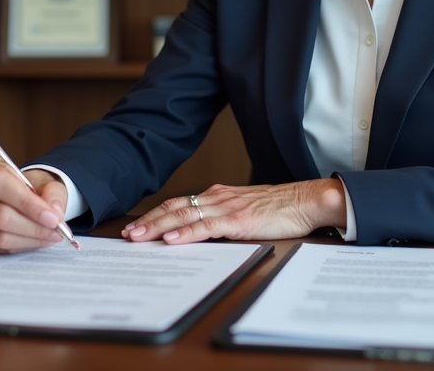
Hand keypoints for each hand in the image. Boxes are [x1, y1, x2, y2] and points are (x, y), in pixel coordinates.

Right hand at [0, 164, 69, 252]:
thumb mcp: (46, 182)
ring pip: (0, 236)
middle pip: (0, 216)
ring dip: (30, 239)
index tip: (52, 218)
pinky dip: (23, 245)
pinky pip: (0, 248)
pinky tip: (36, 240)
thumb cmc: (30, 187)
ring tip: (50, 236)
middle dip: (33, 227)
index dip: (28, 204)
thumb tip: (55, 215)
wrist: (18, 196)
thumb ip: (53, 195)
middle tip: (56, 231)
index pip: (0, 185)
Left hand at [120, 179, 345, 244]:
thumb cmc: (280, 208)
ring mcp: (227, 207)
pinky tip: (172, 239)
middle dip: (148, 221)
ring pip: (184, 215)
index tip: (137, 226)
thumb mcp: (245, 210)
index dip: (156, 215)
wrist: (306, 200)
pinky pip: (206, 227)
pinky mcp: (238, 220)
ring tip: (139, 237)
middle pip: (174, 207)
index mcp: (218, 195)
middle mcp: (218, 197)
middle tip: (127, 234)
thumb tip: (203, 231)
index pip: (179, 203)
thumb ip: (224, 217)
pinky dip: (186, 232)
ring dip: (158, 227)